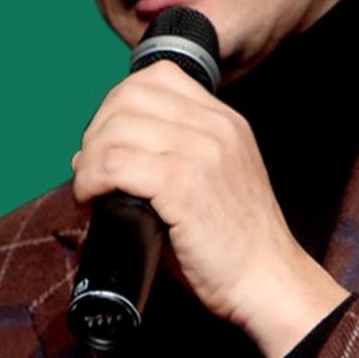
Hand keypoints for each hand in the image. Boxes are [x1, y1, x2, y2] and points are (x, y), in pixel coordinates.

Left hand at [70, 61, 348, 357]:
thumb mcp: (215, 177)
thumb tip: (96, 152)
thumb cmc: (232, 243)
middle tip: (92, 168)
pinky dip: (91, 180)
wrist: (269, 281)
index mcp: (223, 119)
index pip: (157, 76)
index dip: (119, 103)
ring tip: (90, 187)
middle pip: (130, 96)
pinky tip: (91, 199)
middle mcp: (215, 126)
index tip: (110, 140)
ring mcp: (201, 152)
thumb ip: (172, 153)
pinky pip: (115, 165)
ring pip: (116, 129)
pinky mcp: (184, 185)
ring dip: (90, 159)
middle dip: (98, 130)